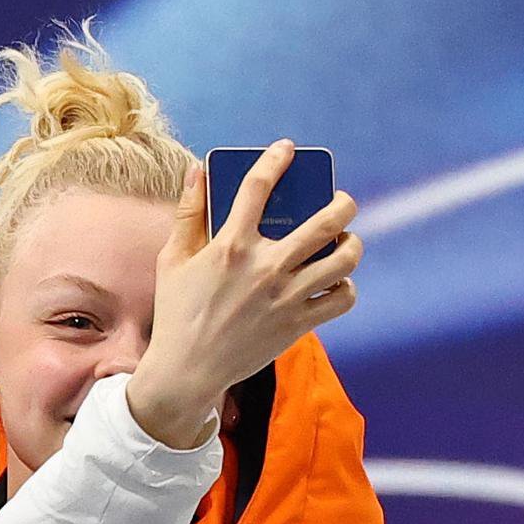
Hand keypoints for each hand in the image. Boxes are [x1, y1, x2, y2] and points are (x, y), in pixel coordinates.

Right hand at [126, 144, 360, 448]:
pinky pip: (342, 298)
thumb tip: (199, 170)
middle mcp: (264, 268)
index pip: (258, 187)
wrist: (186, 373)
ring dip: (352, 244)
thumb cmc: (176, 315)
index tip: (287, 149)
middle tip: (342, 201)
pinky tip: (335, 283)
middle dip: (343, 202)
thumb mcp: (171, 261)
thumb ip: (187, 214)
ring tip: (345, 242)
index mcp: (230, 247)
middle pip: (325, 221)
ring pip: (343, 259)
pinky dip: (345, 287)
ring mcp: (285, 298)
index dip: (275, 160)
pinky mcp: (296, 325)